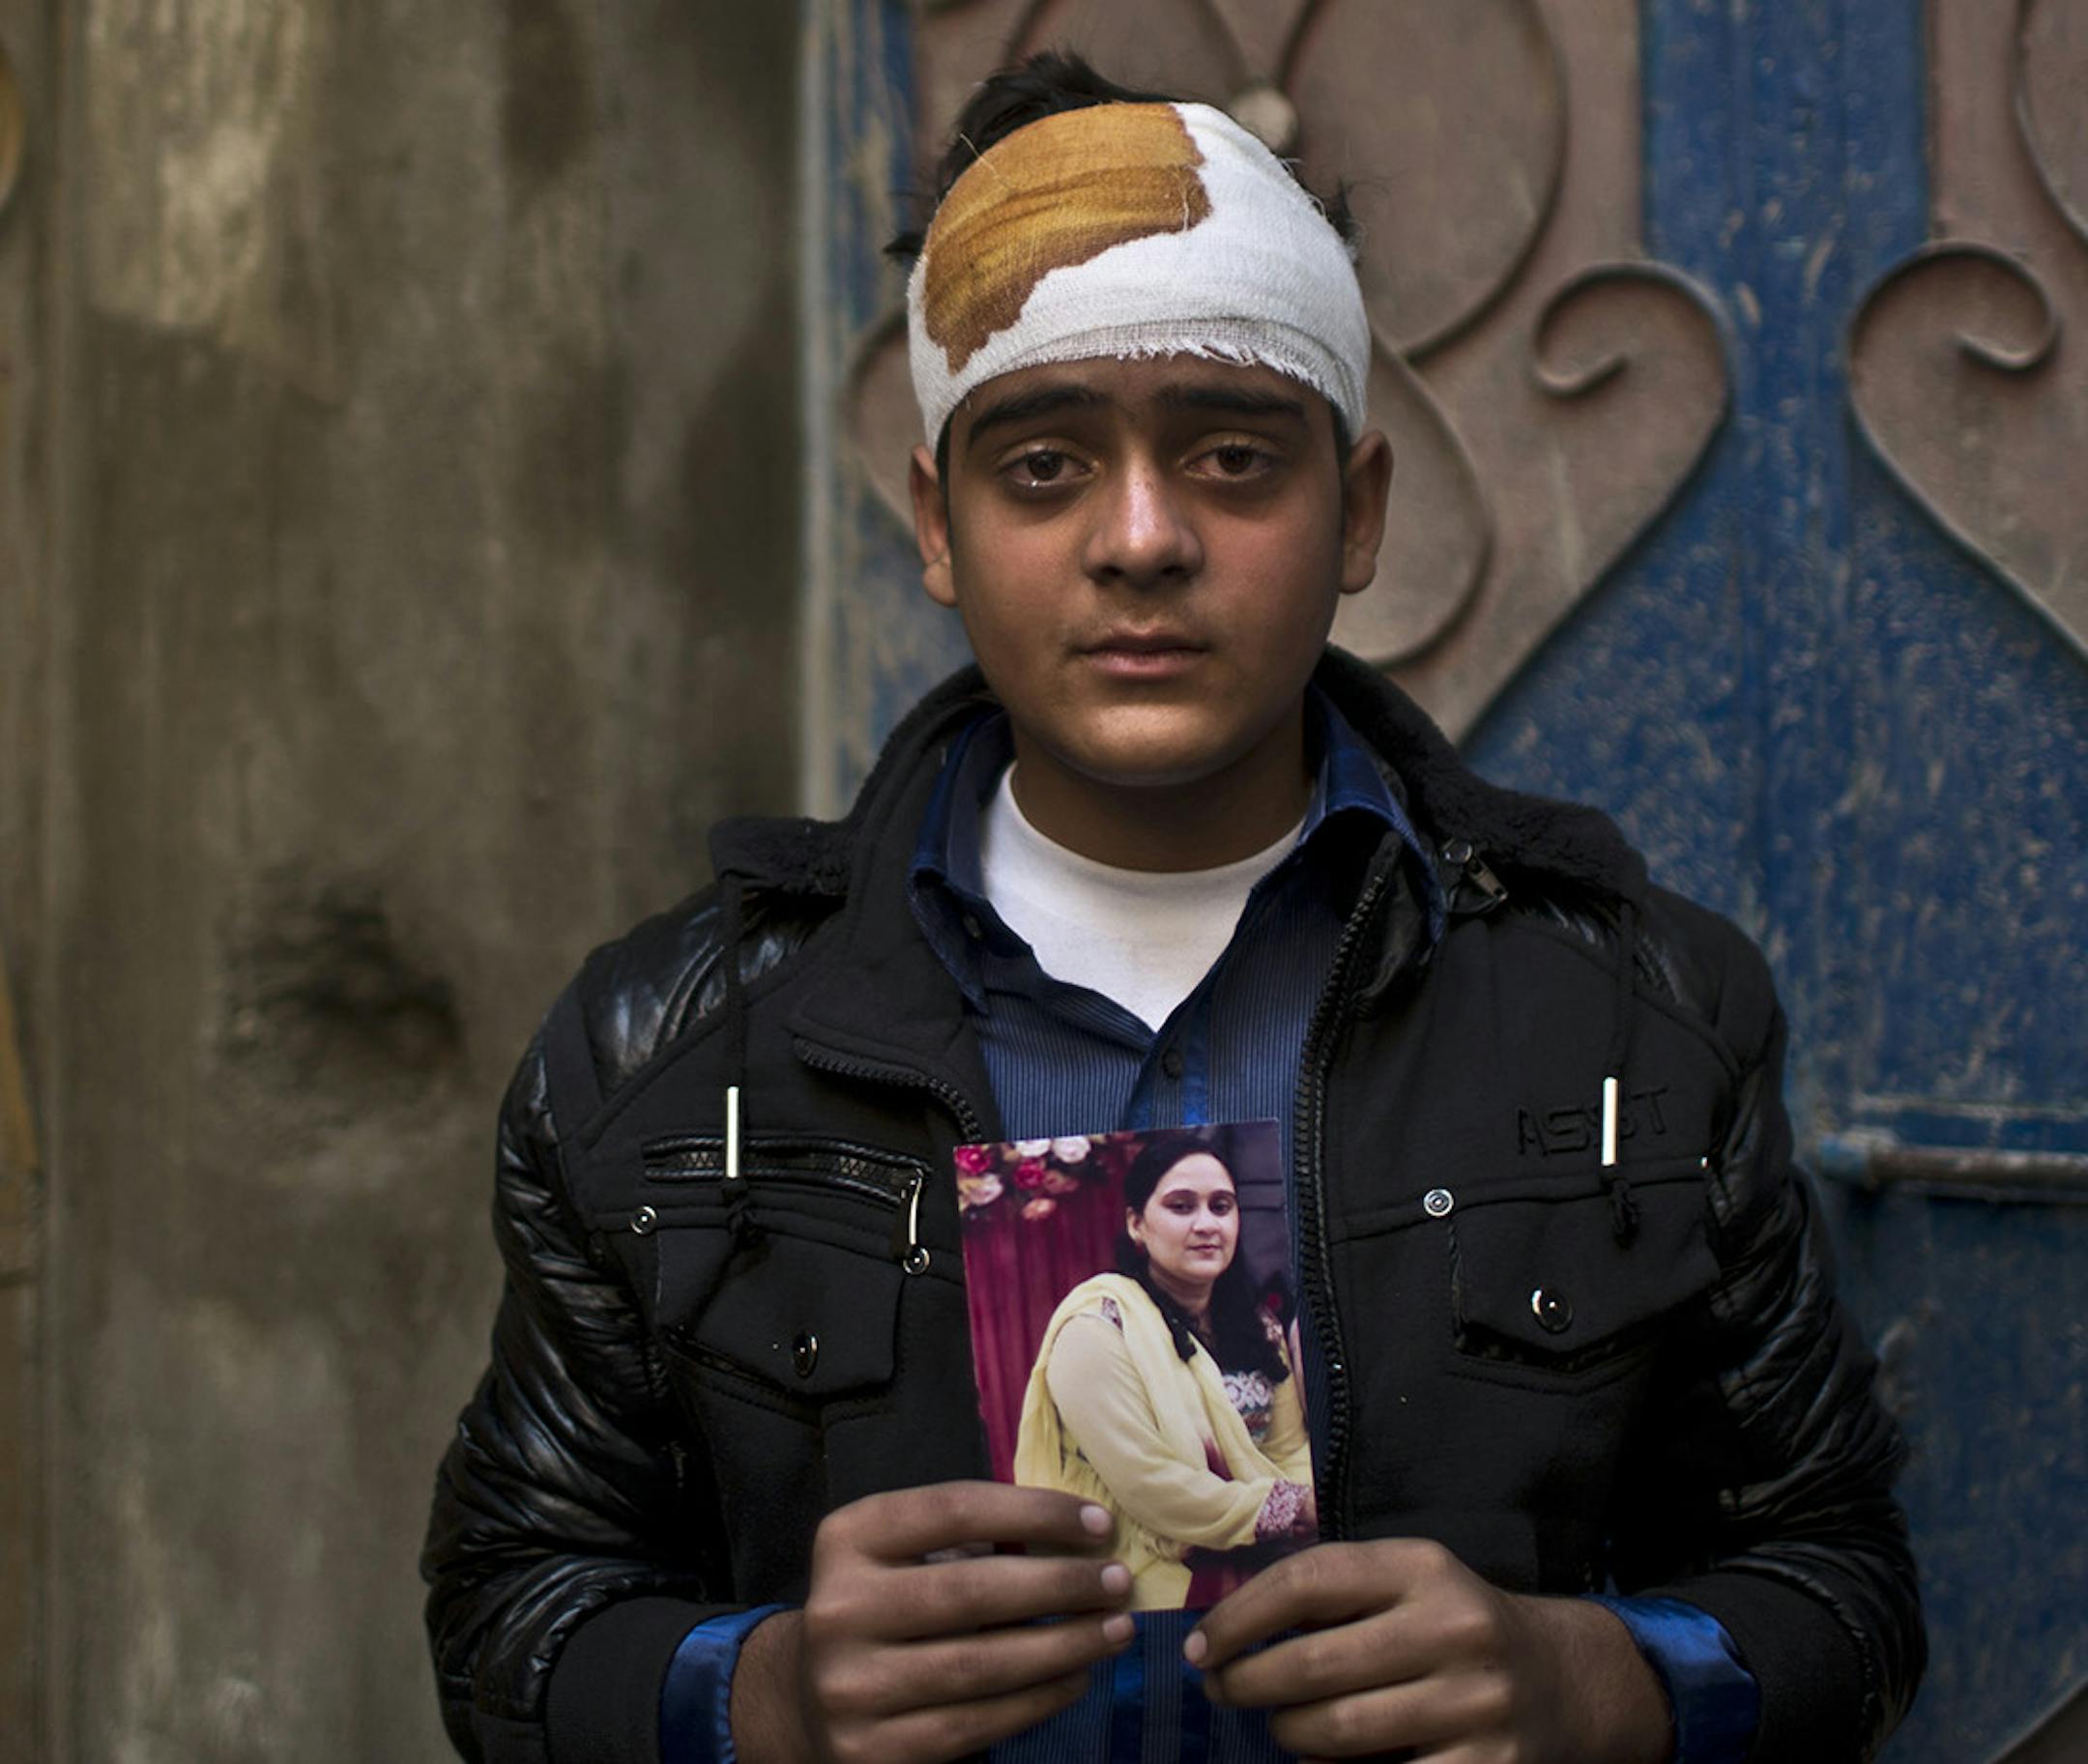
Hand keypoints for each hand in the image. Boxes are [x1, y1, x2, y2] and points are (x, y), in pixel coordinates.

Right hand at [732, 1482, 1135, 1763]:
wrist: (806, 1696)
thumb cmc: (884, 1603)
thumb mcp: (903, 1552)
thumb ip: (970, 1537)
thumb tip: (1078, 1536)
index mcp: (848, 1538)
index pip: (953, 1509)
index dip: (1033, 1512)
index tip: (1098, 1523)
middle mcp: (839, 1609)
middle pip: (971, 1591)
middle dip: (1060, 1584)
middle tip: (1117, 1581)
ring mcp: (851, 1686)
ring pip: (980, 1666)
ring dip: (1063, 1647)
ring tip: (1114, 1629)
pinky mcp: (873, 1751)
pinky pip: (974, 1724)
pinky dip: (1036, 1700)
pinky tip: (1075, 1677)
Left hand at [1186, 1538, 1671, 1762]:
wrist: (1563, 1680)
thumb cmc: (1453, 1626)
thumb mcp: (1407, 1584)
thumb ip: (1333, 1595)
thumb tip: (1226, 1631)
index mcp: (1422, 1568)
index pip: (1306, 1581)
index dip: (1239, 1617)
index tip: (1201, 1647)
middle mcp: (1454, 1627)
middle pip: (1313, 1664)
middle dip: (1248, 1682)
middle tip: (1221, 1691)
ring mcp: (1477, 1702)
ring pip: (1339, 1731)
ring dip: (1287, 1734)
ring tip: (1277, 1726)